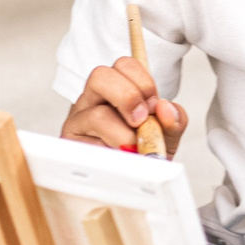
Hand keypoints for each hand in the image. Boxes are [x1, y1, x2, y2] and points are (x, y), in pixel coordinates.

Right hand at [61, 57, 185, 156]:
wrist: (132, 180)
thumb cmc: (145, 151)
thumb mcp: (167, 134)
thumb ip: (174, 120)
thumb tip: (165, 108)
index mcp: (116, 89)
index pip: (124, 64)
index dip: (143, 82)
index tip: (153, 106)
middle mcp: (93, 100)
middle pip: (100, 76)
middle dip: (128, 97)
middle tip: (141, 121)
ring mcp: (78, 121)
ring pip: (97, 115)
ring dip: (124, 135)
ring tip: (132, 148)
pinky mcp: (71, 145)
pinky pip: (89, 146)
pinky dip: (111, 153)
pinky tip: (118, 159)